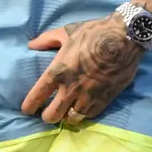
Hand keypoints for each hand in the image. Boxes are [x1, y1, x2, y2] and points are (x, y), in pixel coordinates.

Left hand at [21, 16, 141, 127]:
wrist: (124, 38)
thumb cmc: (94, 33)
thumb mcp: (67, 32)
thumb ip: (46, 39)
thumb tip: (31, 44)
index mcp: (58, 71)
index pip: (37, 96)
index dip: (29, 106)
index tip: (27, 109)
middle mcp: (70, 88)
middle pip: (52, 116)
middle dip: (48, 116)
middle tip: (49, 112)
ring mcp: (88, 95)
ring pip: (71, 119)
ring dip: (67, 116)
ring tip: (67, 113)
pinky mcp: (104, 99)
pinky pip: (90, 115)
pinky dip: (84, 113)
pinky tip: (83, 108)